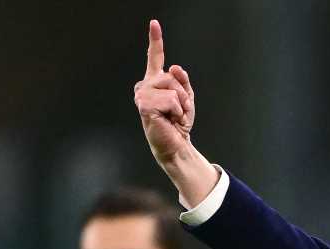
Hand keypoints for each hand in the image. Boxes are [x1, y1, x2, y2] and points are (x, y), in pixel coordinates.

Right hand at [134, 20, 194, 165]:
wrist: (175, 145)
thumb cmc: (178, 124)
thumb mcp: (186, 98)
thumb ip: (182, 81)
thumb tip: (174, 66)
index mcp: (155, 82)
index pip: (155, 57)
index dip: (155, 40)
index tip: (154, 23)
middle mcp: (145, 85)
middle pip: (172, 77)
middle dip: (183, 95)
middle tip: (178, 112)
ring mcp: (142, 95)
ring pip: (172, 88)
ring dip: (180, 105)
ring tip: (173, 117)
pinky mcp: (144, 106)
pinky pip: (171, 100)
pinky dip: (176, 111)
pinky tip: (169, 120)